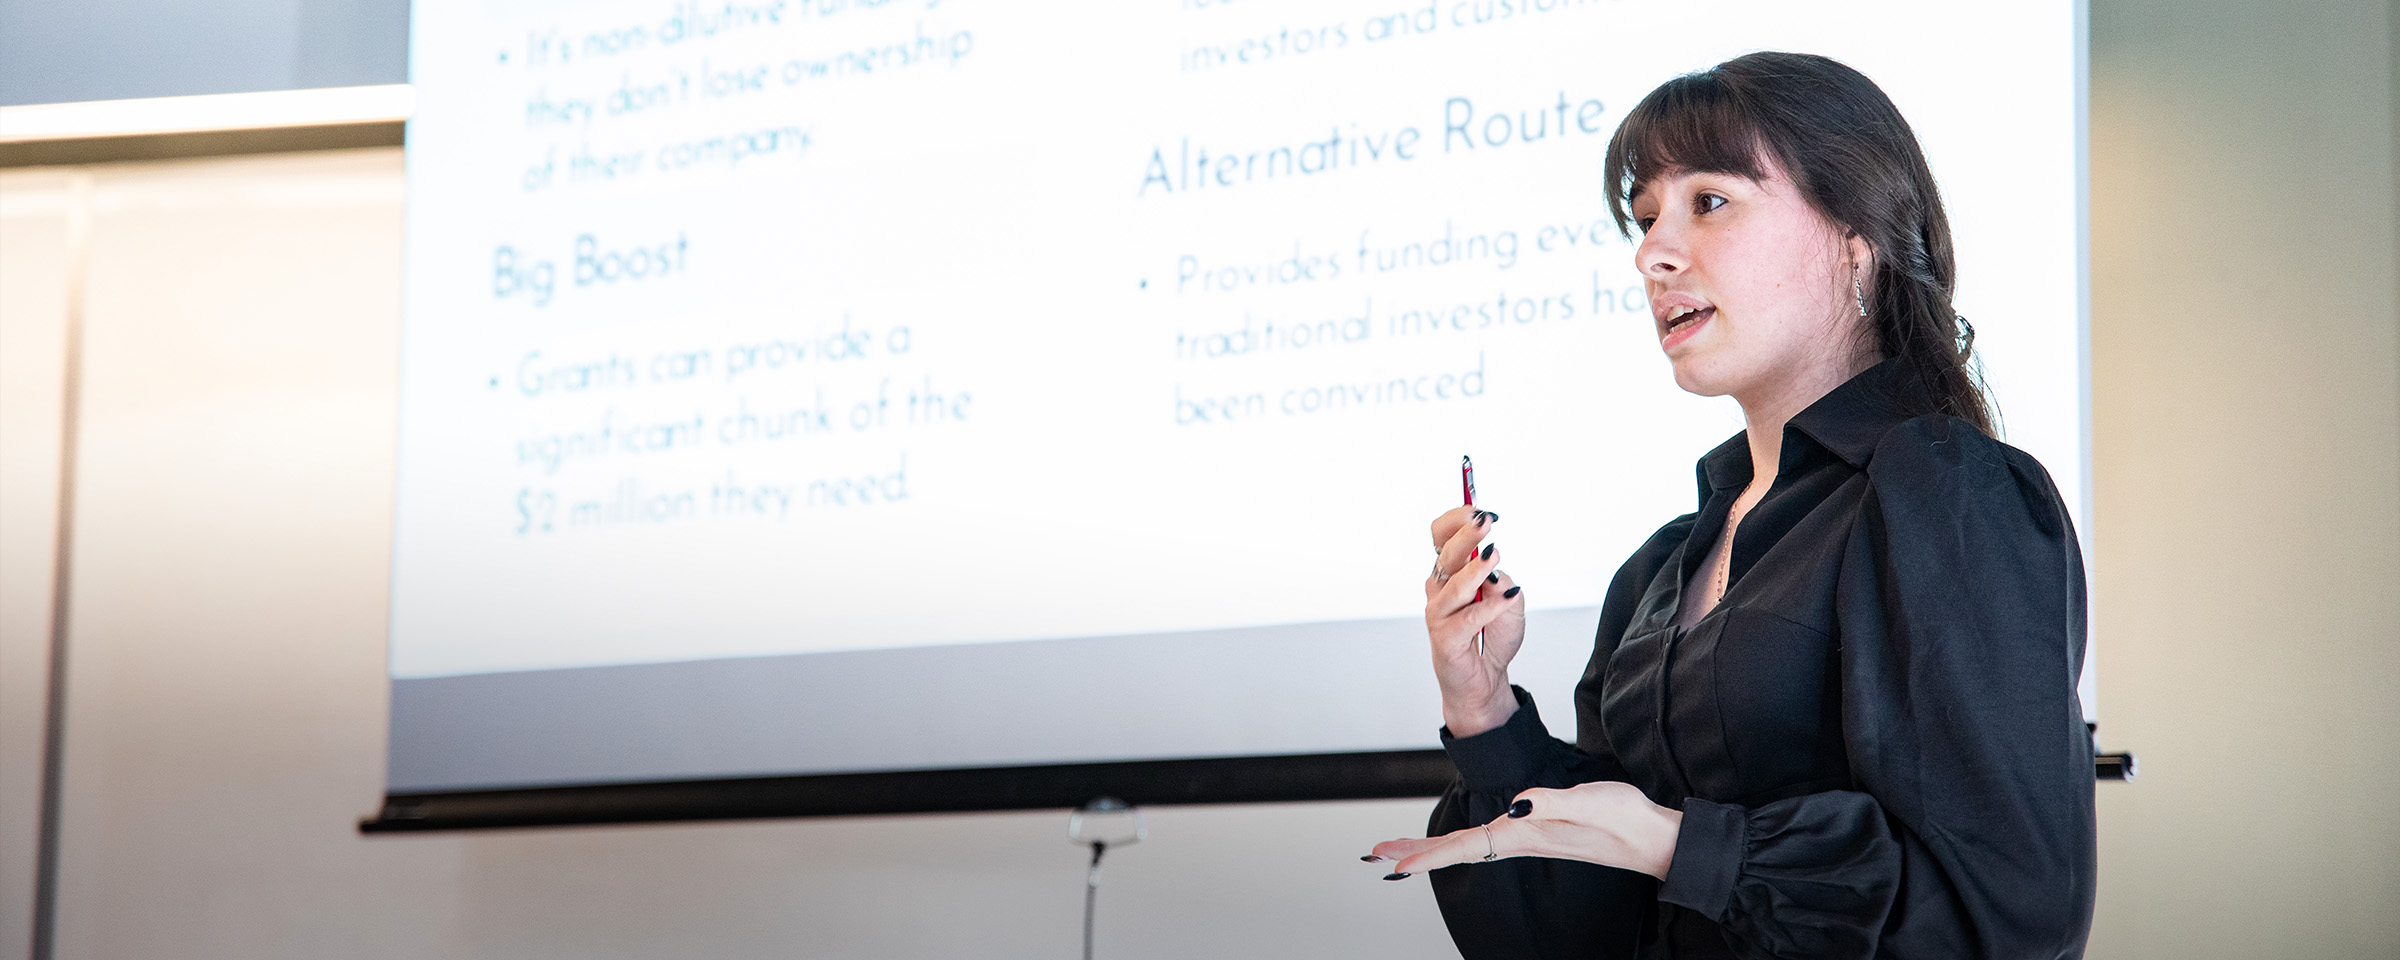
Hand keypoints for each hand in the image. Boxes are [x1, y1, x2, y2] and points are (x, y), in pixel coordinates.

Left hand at [1366, 780, 1683, 880]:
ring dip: (1432, 847)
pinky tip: (1458, 842)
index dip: (1426, 854)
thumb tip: (1517, 805)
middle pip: (1457, 849)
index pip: (1465, 846)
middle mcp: (1522, 840)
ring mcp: (1530, 838)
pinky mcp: (1540, 833)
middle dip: (1415, 852)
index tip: (1392, 864)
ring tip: (1399, 850)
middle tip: (1375, 855)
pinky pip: (1487, 841)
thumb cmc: (1624, 819)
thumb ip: (1549, 803)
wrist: (1654, 837)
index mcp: (1526, 835)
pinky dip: (1460, 843)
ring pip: (1469, 845)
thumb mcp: (1586, 802)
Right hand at [1425, 506, 1525, 736]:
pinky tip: (1510, 598)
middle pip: (1446, 554)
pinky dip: (1491, 607)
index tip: (1479, 511)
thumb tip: (1493, 565)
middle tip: (1486, 522)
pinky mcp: (1446, 638)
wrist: (1485, 681)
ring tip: (1495, 556)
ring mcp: (1439, 614)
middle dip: (1466, 535)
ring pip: (1455, 585)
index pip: (1441, 536)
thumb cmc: (1492, 637)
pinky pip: (1469, 619)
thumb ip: (1503, 582)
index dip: (1457, 521)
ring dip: (1476, 569)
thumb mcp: (1510, 603)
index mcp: (1451, 573)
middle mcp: (1440, 590)